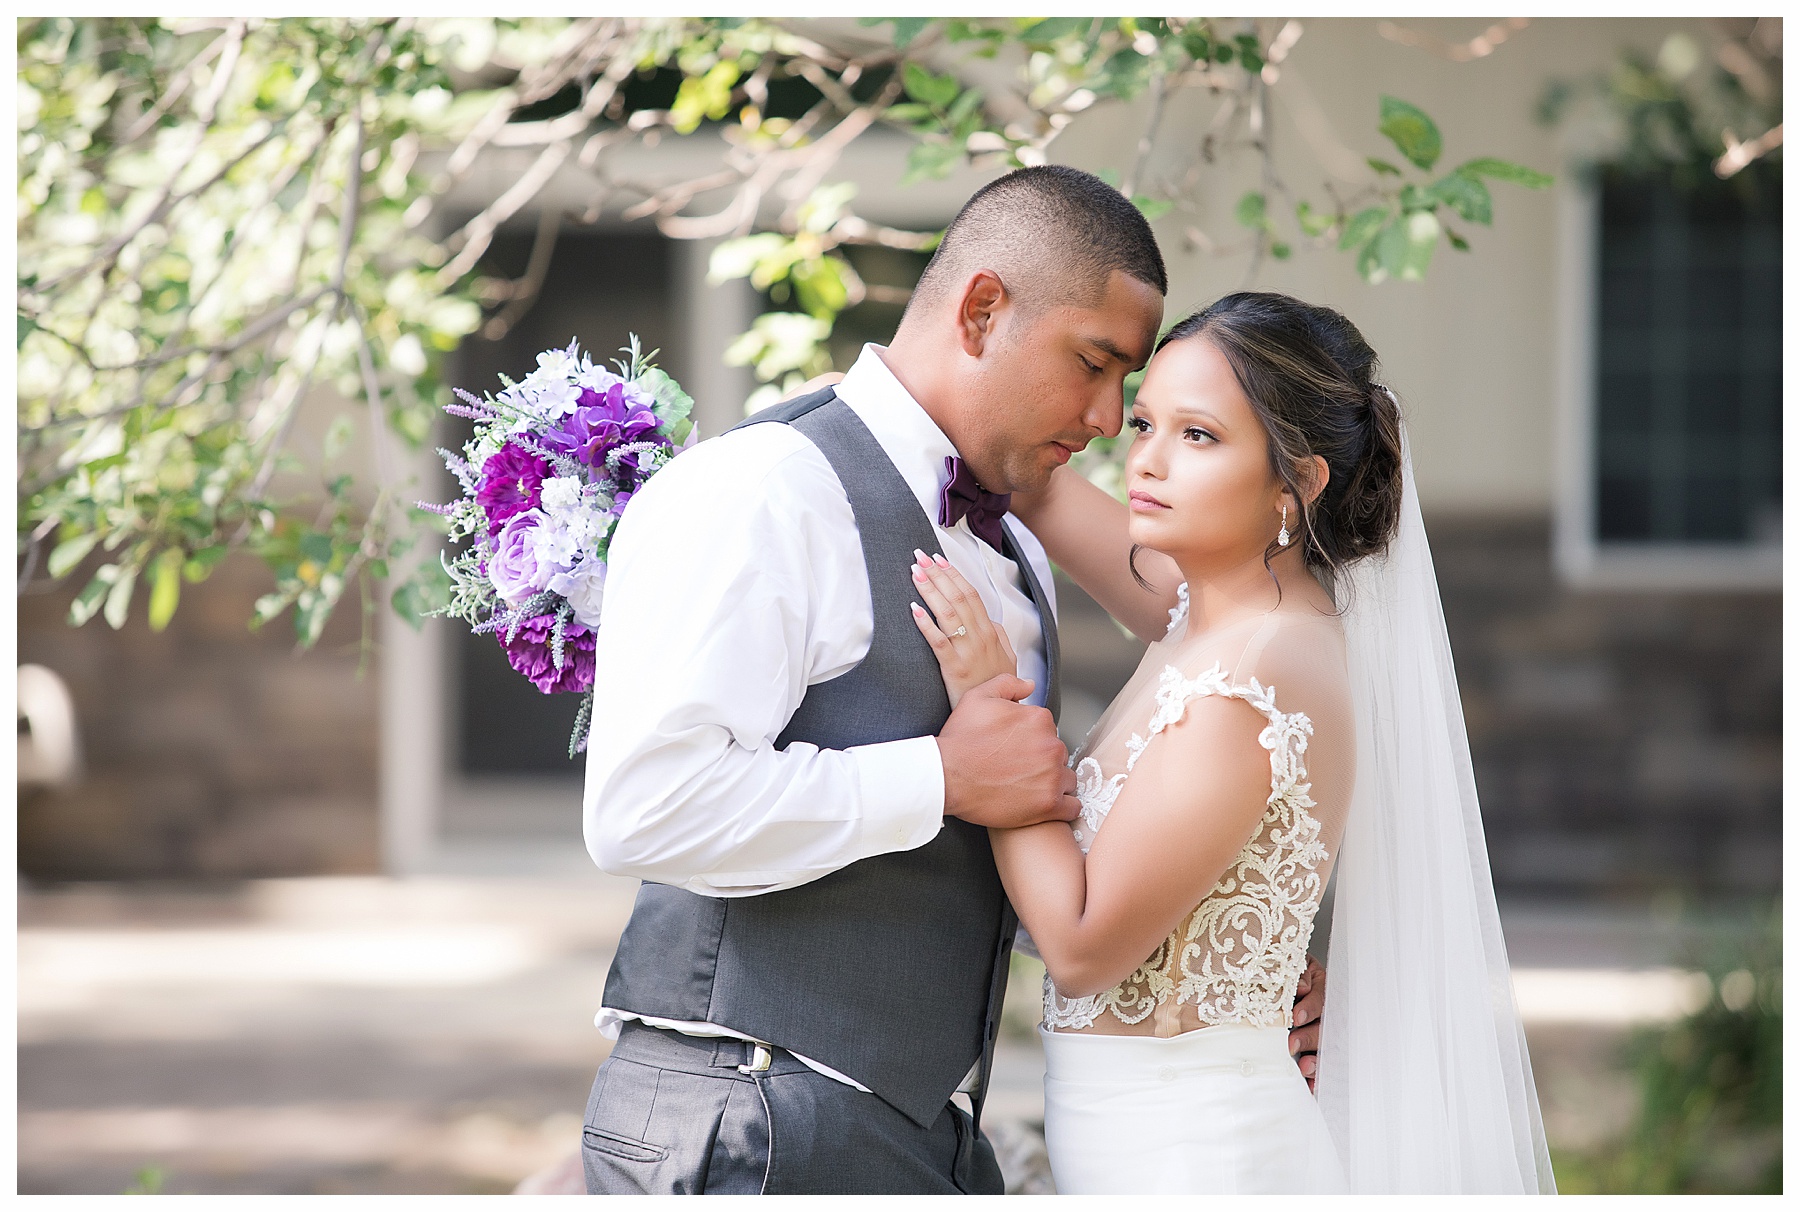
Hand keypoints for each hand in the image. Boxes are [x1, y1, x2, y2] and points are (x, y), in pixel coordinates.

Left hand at [908, 551, 1017, 707]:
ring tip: (915, 573)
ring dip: (930, 590)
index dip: (954, 574)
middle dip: (937, 574)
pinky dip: (926, 624)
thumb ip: (997, 635)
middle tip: (919, 556)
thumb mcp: (1006, 657)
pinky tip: (914, 610)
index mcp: (990, 631)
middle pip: (957, 597)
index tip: (938, 558)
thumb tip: (988, 619)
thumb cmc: (997, 684)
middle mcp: (980, 637)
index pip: (971, 594)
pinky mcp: (955, 668)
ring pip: (948, 614)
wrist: (999, 714)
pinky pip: (938, 642)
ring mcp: (967, 652)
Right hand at [937, 675, 1079, 828]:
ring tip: (1026, 790)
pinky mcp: (1050, 804)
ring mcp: (1053, 776)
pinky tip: (1042, 805)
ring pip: (1067, 779)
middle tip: (1017, 772)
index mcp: (1039, 719)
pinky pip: (1072, 807)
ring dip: (1052, 784)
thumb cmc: (960, 741)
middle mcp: (1052, 745)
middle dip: (1043, 763)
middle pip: (1058, 755)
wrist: (946, 776)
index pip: (1048, 731)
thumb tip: (1030, 685)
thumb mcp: (977, 698)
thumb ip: (1008, 685)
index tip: (1016, 752)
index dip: (1032, 742)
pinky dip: (1062, 807)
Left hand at [1288, 954, 1325, 1090]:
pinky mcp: (1313, 1049)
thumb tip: (1301, 987)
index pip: (1322, 997)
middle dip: (1310, 1037)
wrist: (1273, 975)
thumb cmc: (1283, 969)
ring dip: (1317, 1060)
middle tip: (1292, 1044)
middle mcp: (1326, 1010)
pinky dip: (1316, 1078)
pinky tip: (1310, 1087)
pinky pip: (1319, 1064)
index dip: (1311, 1008)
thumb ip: (1297, 975)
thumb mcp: (1292, 965)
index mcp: (1322, 986)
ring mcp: (1321, 1030)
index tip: (1296, 1016)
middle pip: (1326, 1027)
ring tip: (1304, 1067)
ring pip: (1326, 1048)